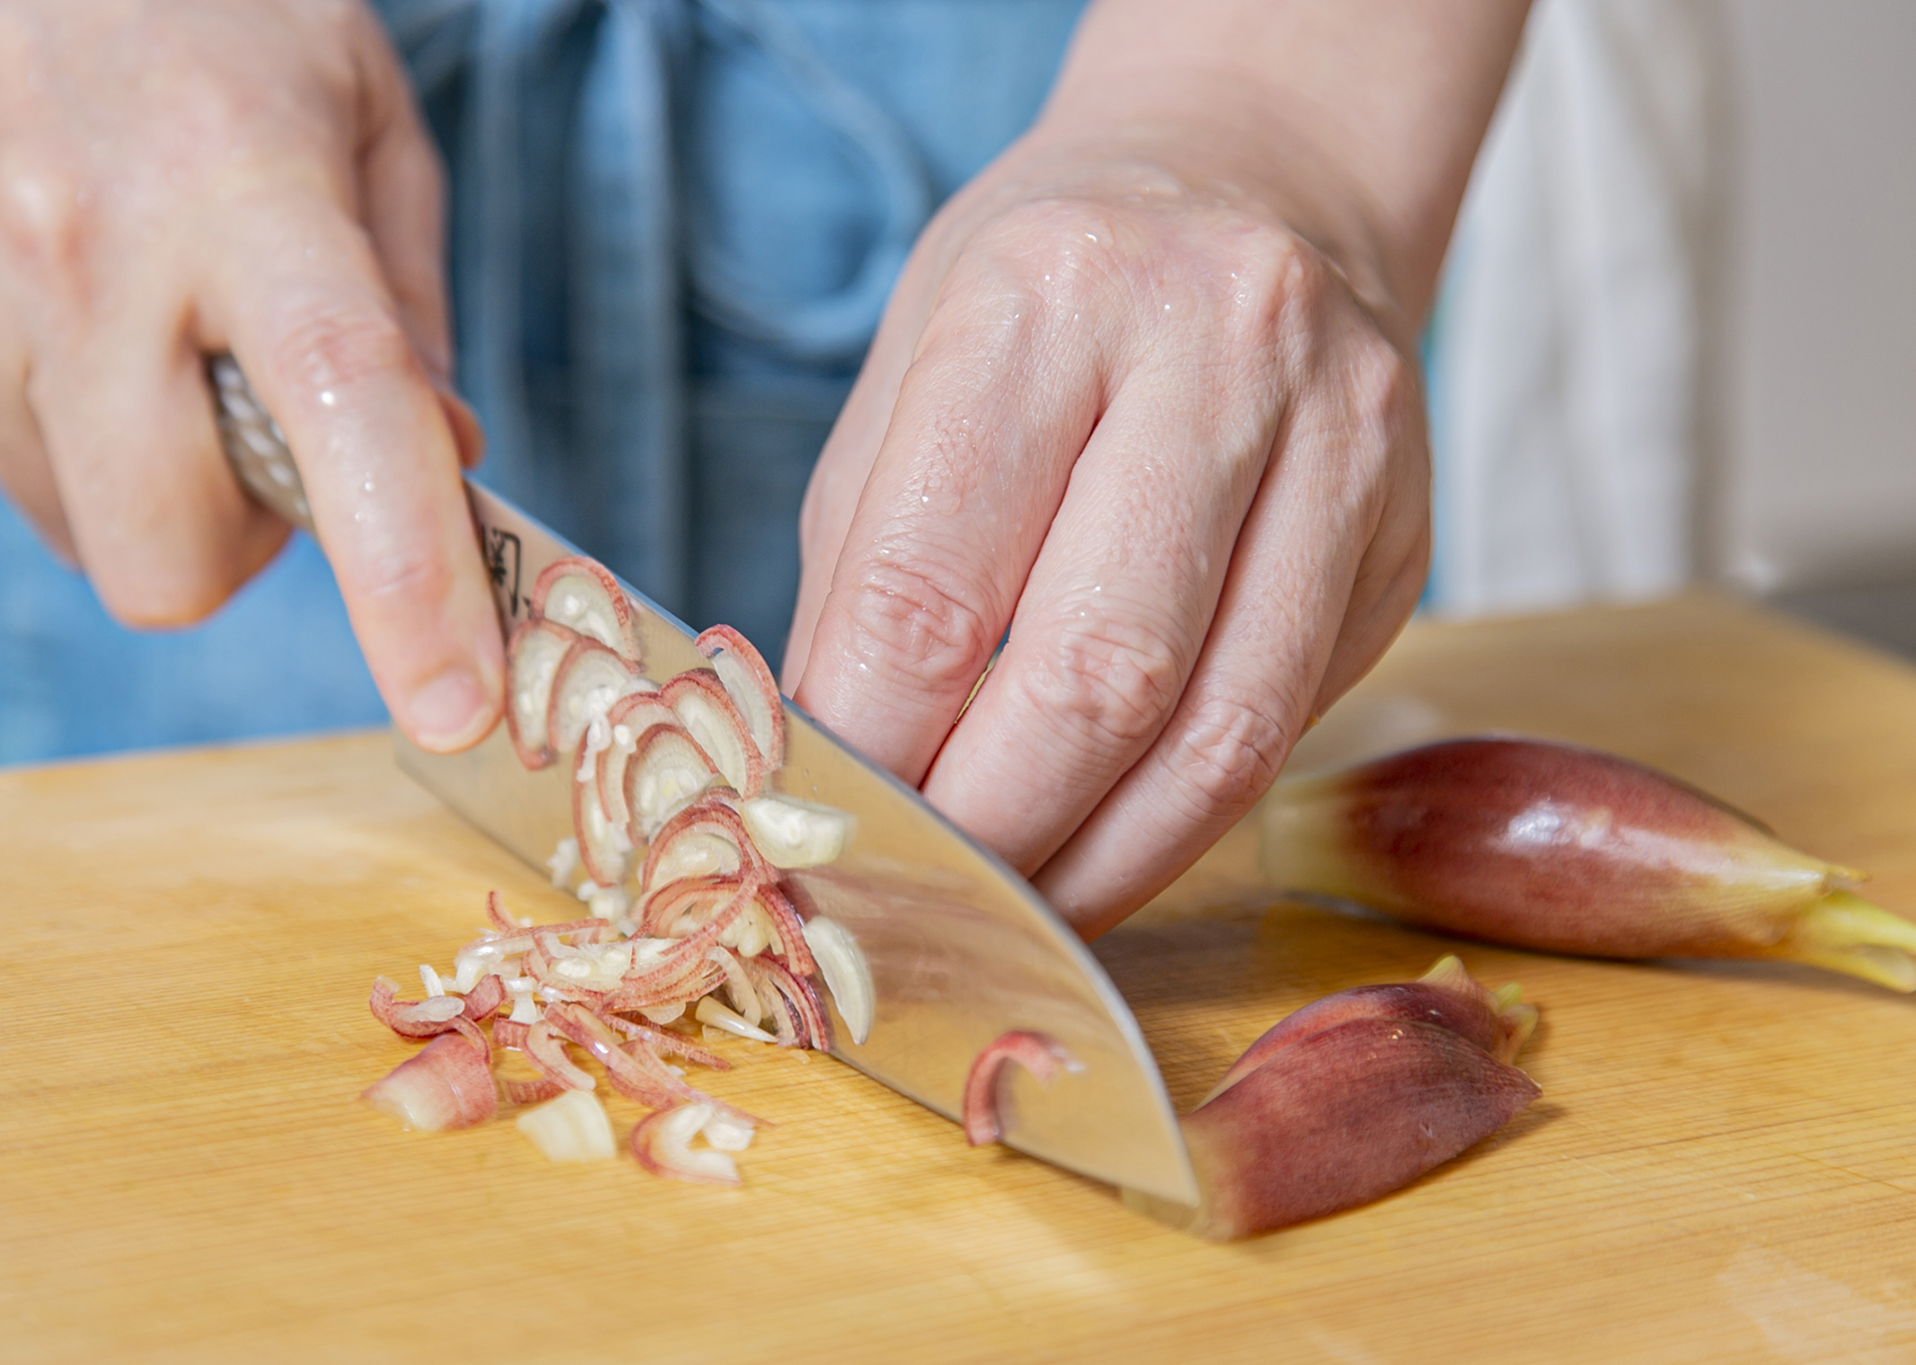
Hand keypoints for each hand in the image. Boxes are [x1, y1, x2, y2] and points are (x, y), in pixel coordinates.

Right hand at [0, 0, 503, 750]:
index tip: (456, 701)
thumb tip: (442, 461)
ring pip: (80, 530)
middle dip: (237, 541)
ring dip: (143, 476)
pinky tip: (61, 307)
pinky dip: (53, 425)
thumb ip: (411, 301)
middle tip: (259, 425)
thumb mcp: (362, 115)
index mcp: (244, 189)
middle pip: (170, 563)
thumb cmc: (206, 16)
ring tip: (147, 325)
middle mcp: (81, 250)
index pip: (340, 413)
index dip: (405, 579)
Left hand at [784, 0, 1526, 935]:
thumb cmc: (1049, 297)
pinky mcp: (1410, 532)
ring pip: (1224, 733)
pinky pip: (1289, 721)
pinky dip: (1185, 813)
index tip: (822, 838)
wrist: (1258, 182)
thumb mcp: (910, 378)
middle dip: (993, 833)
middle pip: (1096, 677)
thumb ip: (865, 579)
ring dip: (1105, 862)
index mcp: (1045, 297)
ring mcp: (1345, 440)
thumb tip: (836, 780)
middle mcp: (1219, 348)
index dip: (868, 754)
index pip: (928, 587)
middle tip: (924, 903)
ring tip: (1021, 910)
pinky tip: (1113, 837)